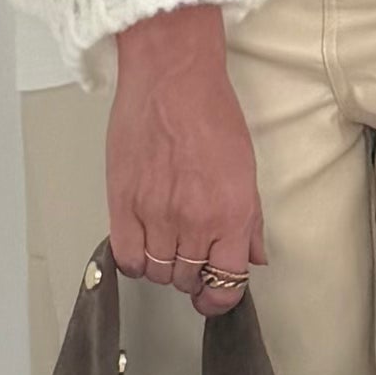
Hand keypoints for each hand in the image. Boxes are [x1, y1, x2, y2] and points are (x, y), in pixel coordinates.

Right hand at [107, 6, 264, 317]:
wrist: (171, 78)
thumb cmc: (210, 111)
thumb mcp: (246, 168)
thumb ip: (250, 220)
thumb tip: (253, 256)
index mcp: (232, 213)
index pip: (227, 283)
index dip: (221, 297)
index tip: (216, 294)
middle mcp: (194, 221)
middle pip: (187, 279)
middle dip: (192, 275)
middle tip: (191, 255)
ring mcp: (155, 215)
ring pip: (156, 273)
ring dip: (162, 266)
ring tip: (166, 242)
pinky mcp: (122, 204)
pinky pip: (126, 258)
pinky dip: (134, 260)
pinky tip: (141, 243)